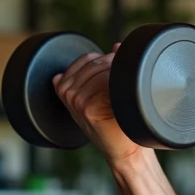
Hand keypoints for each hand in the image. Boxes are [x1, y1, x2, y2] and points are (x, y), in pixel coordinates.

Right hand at [52, 44, 141, 162]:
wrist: (125, 149)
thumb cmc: (117, 122)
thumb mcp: (105, 93)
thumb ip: (106, 68)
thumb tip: (117, 45)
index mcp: (66, 87)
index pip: (87, 59)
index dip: (107, 59)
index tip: (120, 70)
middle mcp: (67, 92)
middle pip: (95, 62)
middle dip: (115, 65)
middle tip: (128, 80)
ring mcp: (75, 100)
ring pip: (102, 71)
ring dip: (119, 75)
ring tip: (126, 90)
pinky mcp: (87, 107)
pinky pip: (107, 83)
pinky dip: (119, 87)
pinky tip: (123, 99)